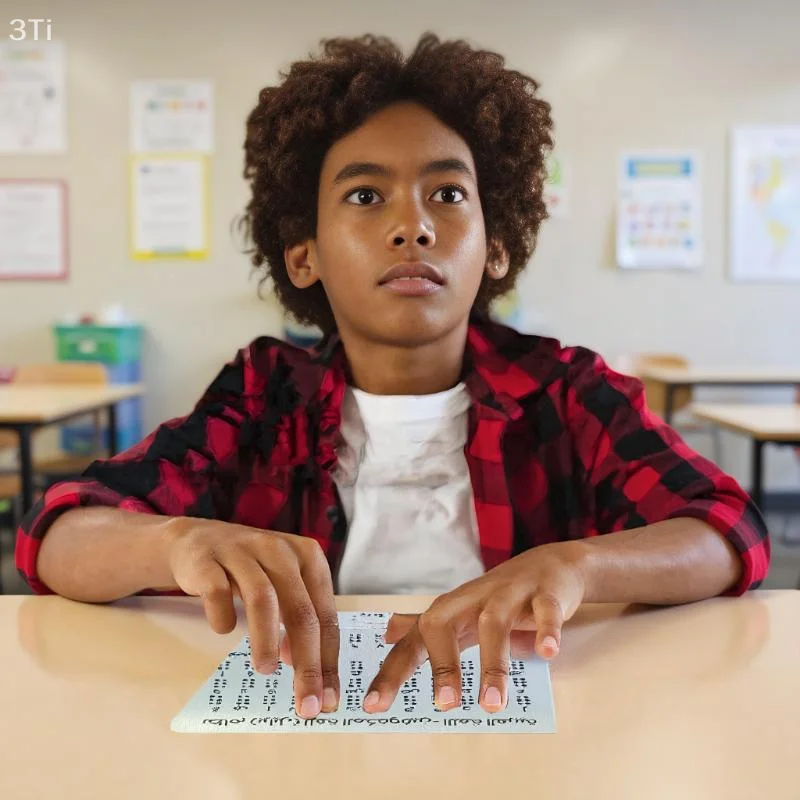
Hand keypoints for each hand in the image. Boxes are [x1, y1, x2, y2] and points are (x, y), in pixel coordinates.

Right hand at [166, 518, 338, 717]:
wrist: (198, 541)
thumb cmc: (251, 571)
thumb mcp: (282, 587)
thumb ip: (299, 620)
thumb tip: (305, 666)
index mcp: (308, 557)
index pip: (326, 615)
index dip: (329, 660)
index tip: (328, 700)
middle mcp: (280, 550)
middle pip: (302, 611)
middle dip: (307, 662)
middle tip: (305, 703)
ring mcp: (243, 552)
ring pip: (264, 598)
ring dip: (267, 640)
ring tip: (266, 671)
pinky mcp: (209, 559)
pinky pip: (218, 591)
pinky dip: (223, 616)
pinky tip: (224, 630)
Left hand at [362, 542, 585, 713]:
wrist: (551, 565)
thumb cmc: (500, 597)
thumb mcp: (462, 613)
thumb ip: (426, 627)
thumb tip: (385, 633)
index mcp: (450, 612)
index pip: (413, 643)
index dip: (392, 673)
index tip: (373, 706)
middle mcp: (472, 600)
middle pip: (443, 625)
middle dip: (442, 665)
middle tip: (445, 704)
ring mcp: (508, 595)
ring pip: (494, 625)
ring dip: (492, 664)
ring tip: (491, 703)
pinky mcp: (544, 593)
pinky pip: (544, 610)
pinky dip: (545, 630)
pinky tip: (546, 652)